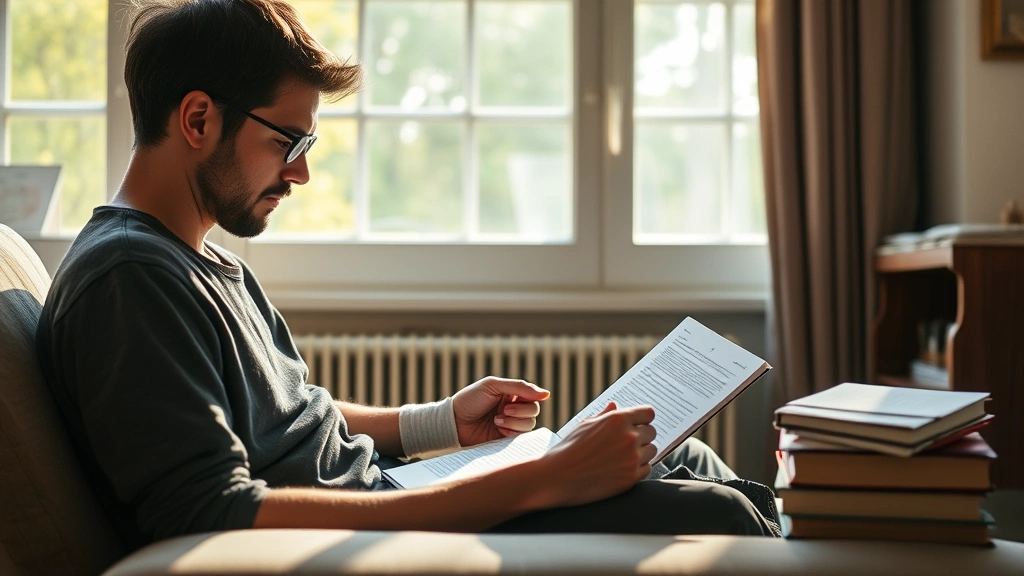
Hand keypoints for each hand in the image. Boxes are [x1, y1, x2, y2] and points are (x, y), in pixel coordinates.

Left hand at [452, 376, 549, 446]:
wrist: (454, 422)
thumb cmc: (470, 400)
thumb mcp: (493, 386)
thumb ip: (519, 387)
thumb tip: (546, 394)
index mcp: (511, 394)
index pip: (532, 395)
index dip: (531, 397)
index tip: (519, 398)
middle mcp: (513, 408)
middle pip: (534, 410)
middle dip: (520, 410)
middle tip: (503, 410)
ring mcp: (511, 424)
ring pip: (530, 424)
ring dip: (514, 422)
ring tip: (496, 420)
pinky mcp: (506, 439)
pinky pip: (521, 436)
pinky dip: (511, 431)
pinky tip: (497, 428)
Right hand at [537, 402, 656, 507]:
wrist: (557, 477)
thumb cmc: (568, 449)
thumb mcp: (585, 425)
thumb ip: (605, 415)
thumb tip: (615, 405)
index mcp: (617, 419)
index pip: (648, 413)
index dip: (643, 418)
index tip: (638, 424)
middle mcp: (629, 437)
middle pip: (652, 432)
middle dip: (642, 435)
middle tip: (625, 443)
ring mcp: (632, 458)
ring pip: (652, 451)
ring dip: (641, 452)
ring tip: (622, 456)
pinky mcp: (631, 478)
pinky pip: (647, 468)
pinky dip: (638, 468)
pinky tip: (621, 468)